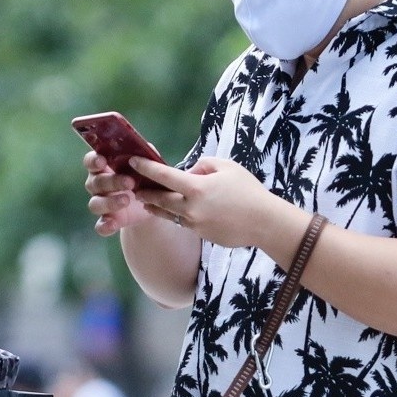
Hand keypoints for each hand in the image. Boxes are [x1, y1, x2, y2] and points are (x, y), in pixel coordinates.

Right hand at [83, 150, 154, 236]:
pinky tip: (112, 225)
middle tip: (130, 182)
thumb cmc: (145, 176)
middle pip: (95, 182)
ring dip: (109, 202)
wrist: (153, 202)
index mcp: (103, 166)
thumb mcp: (148, 164)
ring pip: (95, 203)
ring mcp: (101, 203)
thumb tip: (146, 147)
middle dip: (111, 181)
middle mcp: (97, 184)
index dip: (93, 161)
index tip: (102, 160)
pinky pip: (99, 225)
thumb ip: (145, 154)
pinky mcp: (108, 220)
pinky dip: (104, 226)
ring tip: (127, 200)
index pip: (90, 161)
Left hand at [128, 156, 288, 248]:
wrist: (264, 222)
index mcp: (197, 188)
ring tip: (147, 202)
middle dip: (145, 193)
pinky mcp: (201, 235)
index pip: (163, 176)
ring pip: (168, 214)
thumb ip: (203, 165)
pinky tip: (176, 211)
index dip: (145, 167)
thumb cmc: (248, 190)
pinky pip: (185, 223)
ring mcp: (195, 224)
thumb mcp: (227, 167)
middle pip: (159, 199)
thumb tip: (189, 172)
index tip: (133, 161)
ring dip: (156, 207)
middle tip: (134, 188)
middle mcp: (191, 208)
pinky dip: (178, 215)